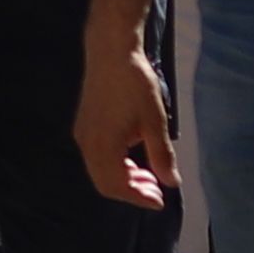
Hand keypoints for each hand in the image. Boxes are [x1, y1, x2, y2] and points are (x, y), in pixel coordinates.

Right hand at [72, 37, 176, 212]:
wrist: (111, 51)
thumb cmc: (135, 84)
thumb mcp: (155, 121)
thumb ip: (162, 155)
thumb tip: (171, 182)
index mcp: (103, 146)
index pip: (117, 186)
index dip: (138, 198)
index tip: (160, 200)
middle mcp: (87, 144)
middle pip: (105, 183)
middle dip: (131, 191)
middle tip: (157, 189)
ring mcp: (82, 134)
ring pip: (99, 170)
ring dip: (123, 178)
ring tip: (149, 174)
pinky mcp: (84, 124)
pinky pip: (96, 157)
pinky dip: (114, 165)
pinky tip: (132, 157)